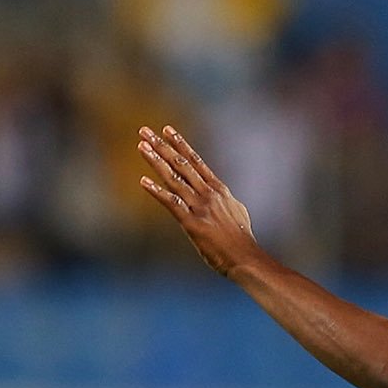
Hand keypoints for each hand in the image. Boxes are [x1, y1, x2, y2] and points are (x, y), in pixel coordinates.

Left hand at [137, 126, 256, 278]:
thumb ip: (224, 199)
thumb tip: (220, 193)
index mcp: (218, 189)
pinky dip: (157, 192)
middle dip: (161, 146)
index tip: (166, 130)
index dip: (180, 144)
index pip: (195, 161)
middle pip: (181, 164)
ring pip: (174, 178)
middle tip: (145, 131)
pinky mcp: (192, 223)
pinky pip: (172, 203)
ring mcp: (200, 207)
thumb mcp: (237, 211)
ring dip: (156, 161)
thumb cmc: (242, 238)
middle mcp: (208, 193)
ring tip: (142, 146)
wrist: (246, 258)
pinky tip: (143, 182)